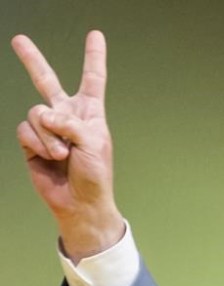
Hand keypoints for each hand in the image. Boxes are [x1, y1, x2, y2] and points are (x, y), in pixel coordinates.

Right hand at [12, 30, 123, 262]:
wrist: (80, 202)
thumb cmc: (95, 174)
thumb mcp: (93, 143)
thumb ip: (70, 123)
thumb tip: (44, 114)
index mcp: (90, 113)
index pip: (92, 79)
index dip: (93, 57)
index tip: (95, 35)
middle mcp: (67, 116)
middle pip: (46, 81)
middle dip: (32, 60)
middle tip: (18, 39)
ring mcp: (47, 128)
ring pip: (35, 113)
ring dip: (49, 136)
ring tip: (63, 154)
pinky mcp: (31, 141)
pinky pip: (25, 130)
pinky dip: (38, 143)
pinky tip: (50, 157)